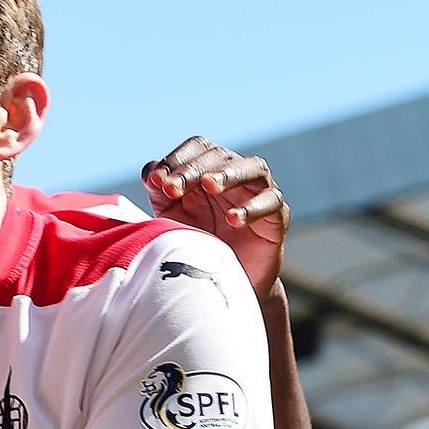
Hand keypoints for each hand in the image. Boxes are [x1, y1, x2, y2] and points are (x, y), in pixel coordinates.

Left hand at [142, 137, 287, 294]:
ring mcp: (259, 193)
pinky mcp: (276, 218)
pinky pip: (272, 202)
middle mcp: (236, 175)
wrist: (219, 281)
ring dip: (230, 174)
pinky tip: (233, 219)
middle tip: (174, 188)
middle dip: (194, 169)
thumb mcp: (170, 215)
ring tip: (211, 186)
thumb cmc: (195, 241)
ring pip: (255, 169)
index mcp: (209, 169)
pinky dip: (253, 207)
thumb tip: (152, 172)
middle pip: (221, 155)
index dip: (177, 158)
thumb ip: (159, 191)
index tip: (156, 181)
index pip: (198, 147)